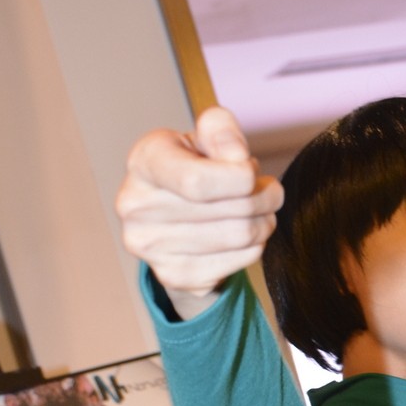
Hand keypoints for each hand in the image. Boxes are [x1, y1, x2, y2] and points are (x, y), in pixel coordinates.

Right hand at [115, 107, 283, 315]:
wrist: (171, 218)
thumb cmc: (192, 167)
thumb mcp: (203, 137)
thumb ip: (220, 129)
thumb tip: (237, 157)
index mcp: (143, 162)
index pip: (197, 182)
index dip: (240, 178)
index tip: (252, 171)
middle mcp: (135, 206)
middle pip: (229, 210)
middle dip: (264, 198)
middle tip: (270, 191)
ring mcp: (150, 246)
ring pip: (239, 236)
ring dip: (264, 222)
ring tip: (261, 210)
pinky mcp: (172, 276)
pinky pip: (238, 262)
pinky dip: (254, 247)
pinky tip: (245, 234)